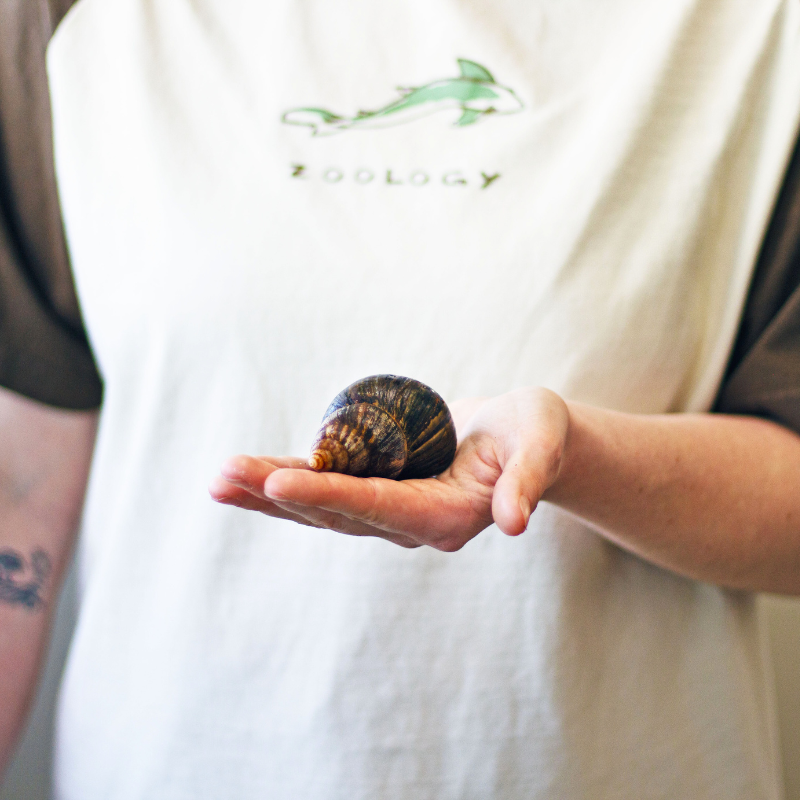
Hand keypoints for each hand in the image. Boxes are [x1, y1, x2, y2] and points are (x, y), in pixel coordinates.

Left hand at [209, 388, 569, 550]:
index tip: (277, 486)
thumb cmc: (535, 433)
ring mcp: (390, 510)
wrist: (523, 439)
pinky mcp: (377, 489)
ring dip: (268, 494)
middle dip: (278, 496)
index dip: (327, 497)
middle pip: (336, 513)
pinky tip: (246, 477)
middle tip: (224, 476)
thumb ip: (529, 480)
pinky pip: (325, 489)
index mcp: (446, 517)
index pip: (378, 508)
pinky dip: (285, 483)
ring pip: (320, 507)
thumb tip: (515, 524)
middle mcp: (410, 522)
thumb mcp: (541, 444)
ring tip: (219, 479)